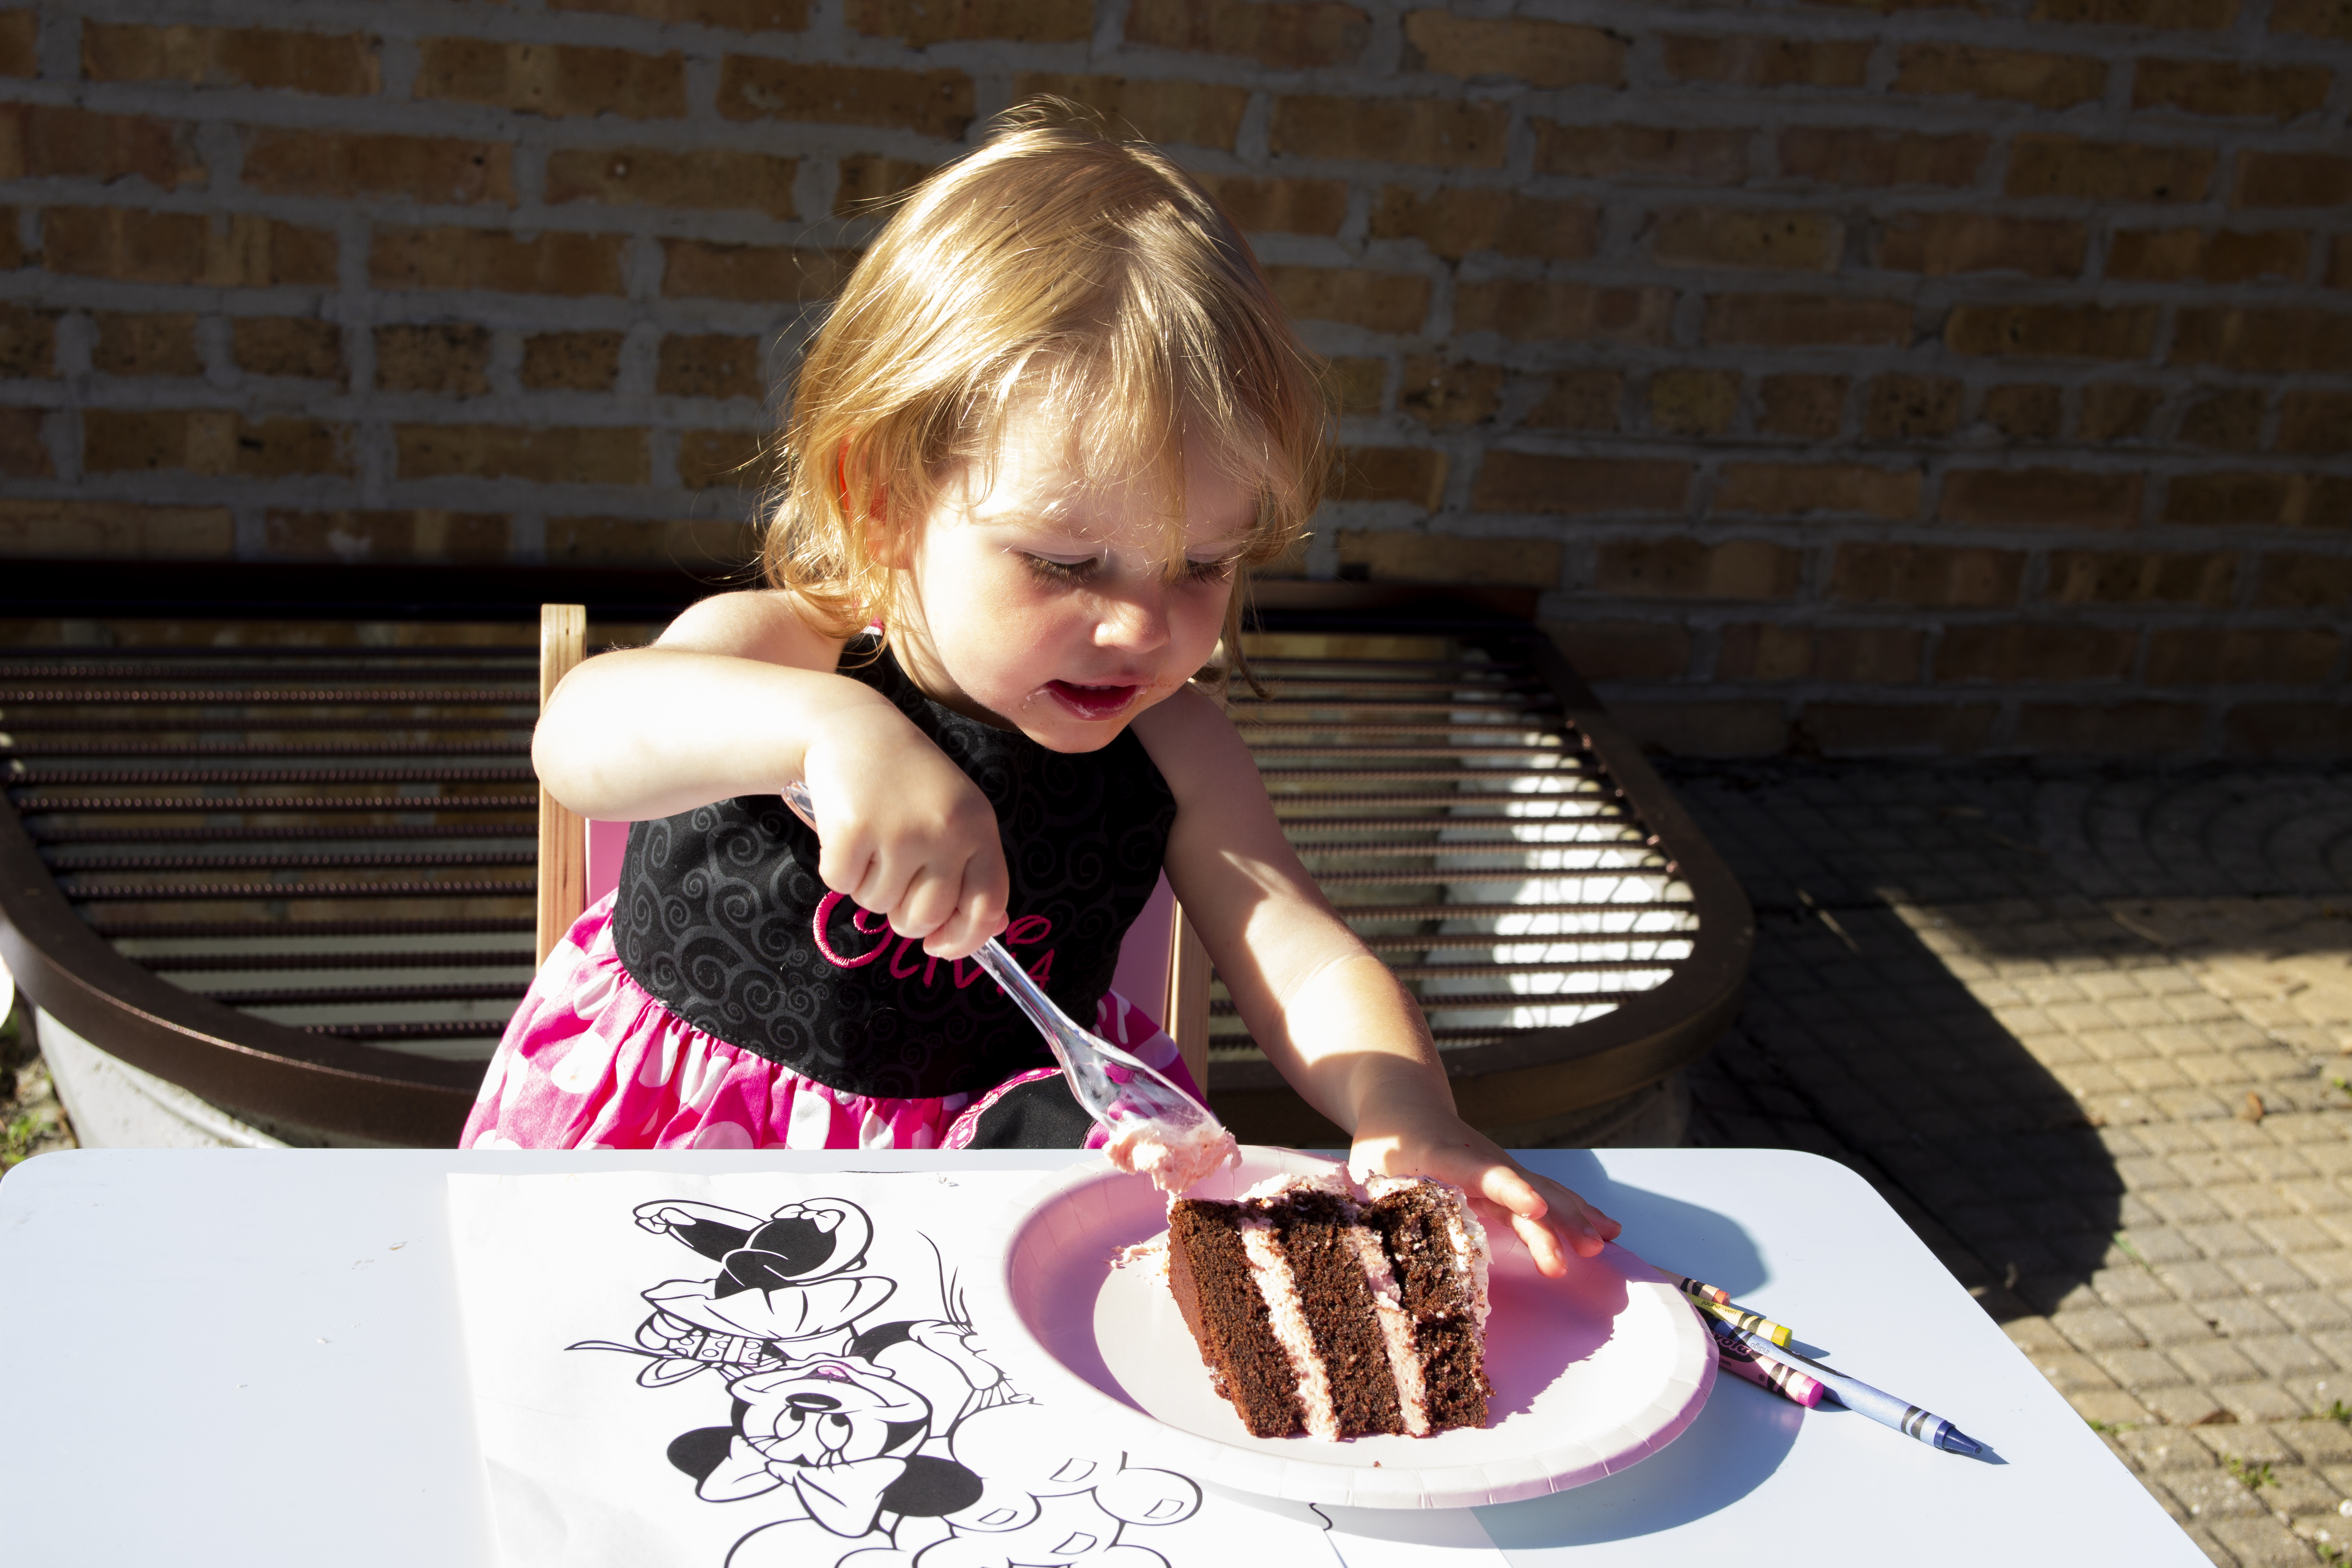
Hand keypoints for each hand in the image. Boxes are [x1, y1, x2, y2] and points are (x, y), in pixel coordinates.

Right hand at [798, 701, 1009, 959]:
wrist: (854, 728)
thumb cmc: (908, 782)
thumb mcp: (956, 815)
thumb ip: (973, 870)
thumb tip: (992, 929)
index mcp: (979, 827)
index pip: (986, 906)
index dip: (963, 939)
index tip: (938, 946)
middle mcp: (946, 830)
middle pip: (924, 917)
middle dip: (902, 913)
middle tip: (891, 874)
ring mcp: (899, 830)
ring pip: (879, 905)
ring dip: (868, 885)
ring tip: (871, 840)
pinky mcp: (853, 829)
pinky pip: (841, 885)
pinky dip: (837, 869)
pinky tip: (846, 832)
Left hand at [1350, 1109, 1621, 1278]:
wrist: (1404, 1103)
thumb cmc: (1381, 1143)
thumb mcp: (1364, 1170)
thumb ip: (1371, 1203)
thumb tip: (1369, 1244)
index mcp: (1440, 1156)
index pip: (1480, 1173)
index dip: (1508, 1191)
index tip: (1534, 1209)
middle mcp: (1480, 1160)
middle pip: (1522, 1189)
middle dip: (1554, 1219)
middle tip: (1580, 1250)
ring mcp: (1499, 1167)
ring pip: (1543, 1190)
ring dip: (1574, 1217)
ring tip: (1602, 1243)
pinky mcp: (1508, 1177)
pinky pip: (1547, 1195)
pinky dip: (1576, 1212)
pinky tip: (1606, 1231)